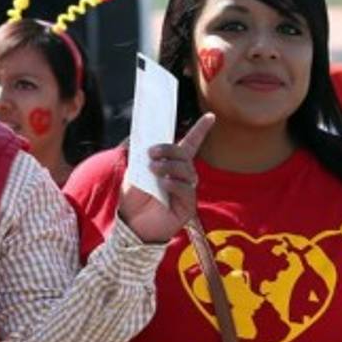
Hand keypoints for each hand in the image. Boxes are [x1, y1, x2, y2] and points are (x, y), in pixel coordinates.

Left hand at [118, 113, 215, 243]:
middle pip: (185, 155)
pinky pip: (186, 189)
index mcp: (171, 166)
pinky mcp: (187, 206)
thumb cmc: (133, 200)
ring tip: (153, 169)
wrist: (132, 226)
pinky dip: (174, 183)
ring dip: (169, 166)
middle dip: (169, 149)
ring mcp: (186, 191)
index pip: (189, 145)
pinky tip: (163, 184)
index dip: (200, 130)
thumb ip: (142, 158)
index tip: (210, 116)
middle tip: (152, 153)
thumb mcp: (134, 173)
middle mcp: (182, 177)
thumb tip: (147, 142)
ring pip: (186, 170)